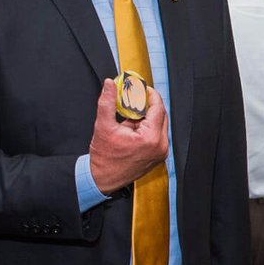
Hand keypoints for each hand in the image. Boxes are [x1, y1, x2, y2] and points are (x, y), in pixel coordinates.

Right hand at [88, 79, 168, 193]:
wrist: (102, 179)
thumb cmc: (104, 158)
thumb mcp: (103, 126)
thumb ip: (108, 102)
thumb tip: (110, 85)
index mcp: (150, 139)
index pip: (158, 108)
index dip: (150, 95)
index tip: (142, 88)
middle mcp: (160, 146)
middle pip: (161, 115)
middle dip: (148, 105)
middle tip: (135, 98)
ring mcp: (160, 152)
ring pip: (160, 124)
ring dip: (147, 116)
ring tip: (130, 114)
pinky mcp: (158, 156)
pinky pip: (157, 135)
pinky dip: (147, 127)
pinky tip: (133, 126)